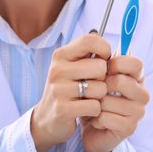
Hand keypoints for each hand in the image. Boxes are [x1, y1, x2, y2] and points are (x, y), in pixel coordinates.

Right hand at [31, 34, 110, 151]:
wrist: (47, 117)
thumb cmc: (66, 88)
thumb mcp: (71, 66)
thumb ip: (85, 51)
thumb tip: (98, 34)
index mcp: (61, 55)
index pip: (90, 40)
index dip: (104, 49)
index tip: (104, 59)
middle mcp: (58, 69)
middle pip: (100, 67)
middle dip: (103, 78)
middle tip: (93, 84)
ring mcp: (59, 89)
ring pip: (99, 88)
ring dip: (99, 96)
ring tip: (88, 97)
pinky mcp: (63, 109)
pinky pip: (94, 106)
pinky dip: (95, 110)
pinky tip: (85, 109)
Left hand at [82, 55, 149, 151]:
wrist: (90, 124)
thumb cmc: (94, 95)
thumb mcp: (96, 73)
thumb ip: (100, 57)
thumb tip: (95, 34)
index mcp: (136, 76)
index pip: (135, 63)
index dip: (115, 64)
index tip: (104, 69)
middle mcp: (142, 93)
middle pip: (121, 81)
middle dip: (101, 85)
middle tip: (96, 90)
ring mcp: (138, 111)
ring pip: (109, 101)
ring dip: (96, 103)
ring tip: (95, 106)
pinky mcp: (129, 128)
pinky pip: (105, 117)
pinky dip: (95, 118)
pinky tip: (97, 120)